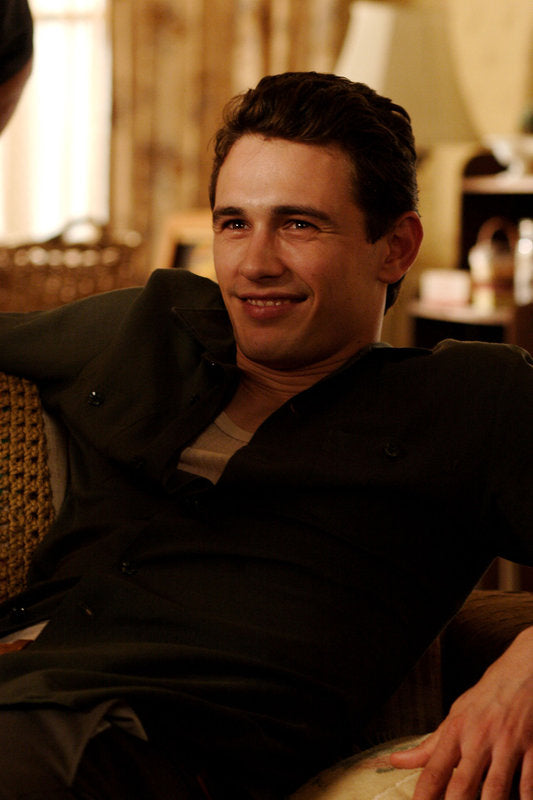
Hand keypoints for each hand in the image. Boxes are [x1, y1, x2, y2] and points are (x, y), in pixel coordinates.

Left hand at [389, 626, 532, 799]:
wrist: (522, 673)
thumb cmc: (485, 698)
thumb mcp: (455, 716)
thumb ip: (429, 745)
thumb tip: (396, 761)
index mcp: (457, 731)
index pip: (434, 769)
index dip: (424, 795)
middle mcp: (479, 739)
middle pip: (463, 785)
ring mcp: (507, 745)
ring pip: (496, 789)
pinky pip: (528, 783)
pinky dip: (524, 798)